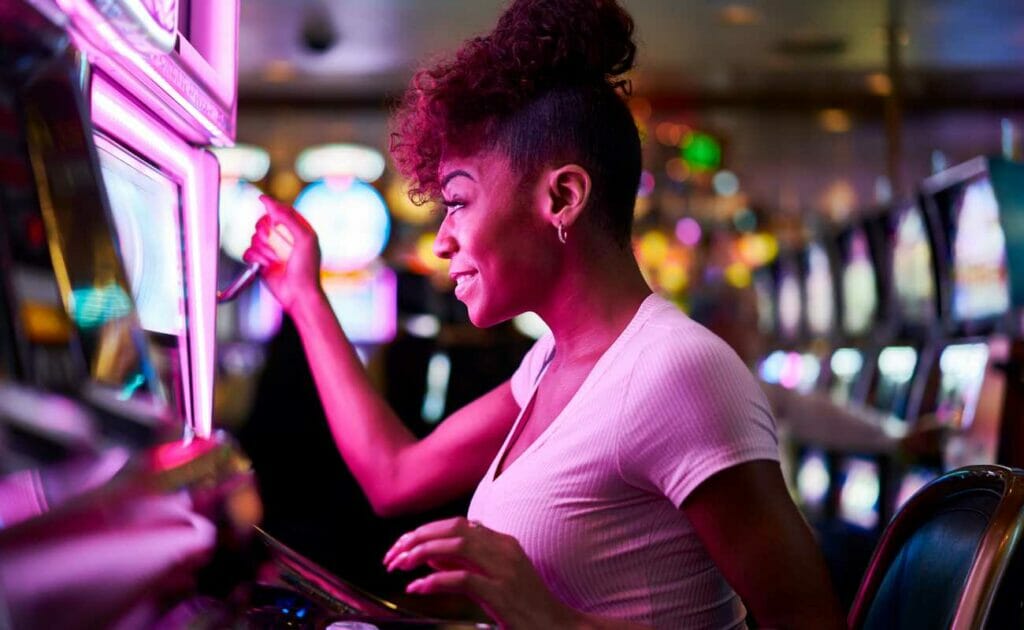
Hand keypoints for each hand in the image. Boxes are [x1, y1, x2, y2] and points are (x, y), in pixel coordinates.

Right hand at [242, 195, 321, 311]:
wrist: (298, 294)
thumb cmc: (306, 268)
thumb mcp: (304, 238)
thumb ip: (288, 218)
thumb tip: (269, 202)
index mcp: (298, 231)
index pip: (282, 211)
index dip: (272, 207)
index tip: (262, 201)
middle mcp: (284, 239)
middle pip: (263, 223)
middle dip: (264, 231)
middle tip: (270, 240)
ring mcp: (272, 250)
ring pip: (254, 238)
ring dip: (262, 249)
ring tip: (274, 260)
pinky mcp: (261, 262)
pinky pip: (248, 252)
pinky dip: (255, 258)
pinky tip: (265, 266)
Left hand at [383, 516, 577, 628]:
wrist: (556, 626)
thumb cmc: (524, 606)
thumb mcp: (492, 579)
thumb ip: (464, 565)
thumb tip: (430, 557)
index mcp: (501, 542)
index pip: (456, 524)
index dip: (425, 531)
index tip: (402, 545)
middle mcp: (502, 549)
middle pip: (452, 529)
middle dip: (417, 537)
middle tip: (392, 554)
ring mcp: (503, 570)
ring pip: (455, 546)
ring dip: (420, 553)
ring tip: (399, 565)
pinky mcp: (501, 594)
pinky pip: (461, 579)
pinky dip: (434, 581)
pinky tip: (417, 587)